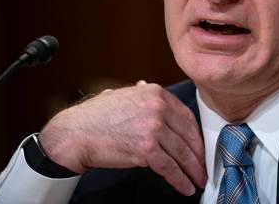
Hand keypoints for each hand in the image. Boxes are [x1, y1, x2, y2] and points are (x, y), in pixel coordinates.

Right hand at [38, 81, 205, 195]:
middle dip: (198, 155)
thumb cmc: (96, 117)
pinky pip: (169, 167)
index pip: (186, 116)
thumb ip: (142, 95)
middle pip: (187, 135)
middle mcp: (157, 107)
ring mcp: (153, 127)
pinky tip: (185, 186)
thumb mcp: (123, 95)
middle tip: (203, 167)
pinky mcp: (146, 148)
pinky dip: (180, 179)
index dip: (196, 136)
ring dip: (192, 170)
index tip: (200, 148)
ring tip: (198, 180)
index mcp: (155, 93)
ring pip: (181, 153)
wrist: (75, 133)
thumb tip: (151, 92)